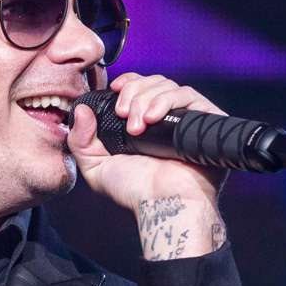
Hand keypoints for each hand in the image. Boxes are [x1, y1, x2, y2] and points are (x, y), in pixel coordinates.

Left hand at [69, 71, 227, 214]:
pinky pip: (188, 95)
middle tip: (124, 115)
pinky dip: (166, 100)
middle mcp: (166, 119)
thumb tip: (80, 110)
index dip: (128, 82)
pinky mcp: (205, 119)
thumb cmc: (134, 191)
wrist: (161, 204)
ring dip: (145, 99)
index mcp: (144, 124)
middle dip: (133, 93)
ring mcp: (187, 119)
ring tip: (137, 126)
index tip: (115, 89)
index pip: (140, 87)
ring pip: (168, 86)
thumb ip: (81, 140)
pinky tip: (152, 119)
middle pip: (153, 82)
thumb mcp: (96, 167)